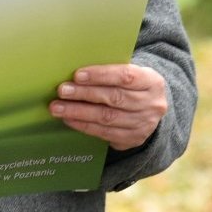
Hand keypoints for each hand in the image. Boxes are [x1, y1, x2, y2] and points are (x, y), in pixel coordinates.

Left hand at [49, 63, 168, 150]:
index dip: (101, 75)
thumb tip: (76, 74)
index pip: (126, 76)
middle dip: (85, 94)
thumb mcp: (131, 75)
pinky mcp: (133, 139)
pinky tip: (69, 119)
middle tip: (62, 91)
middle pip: (114, 98)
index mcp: (152, 82)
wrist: (151, 110)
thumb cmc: (132, 87)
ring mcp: (144, 124)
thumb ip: (111, 73)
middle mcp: (152, 104)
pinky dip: (84, 126)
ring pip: (107, 117)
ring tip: (58, 107)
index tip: (77, 75)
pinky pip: (105, 133)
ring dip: (79, 112)